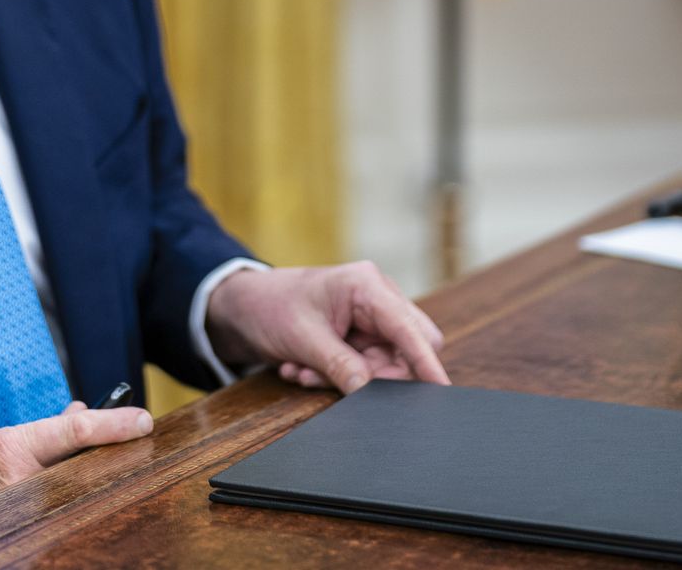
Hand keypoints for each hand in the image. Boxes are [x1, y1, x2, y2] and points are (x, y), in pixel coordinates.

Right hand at [0, 401, 152, 525]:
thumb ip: (42, 430)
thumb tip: (81, 413)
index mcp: (12, 448)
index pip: (75, 431)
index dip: (113, 423)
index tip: (143, 420)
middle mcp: (19, 481)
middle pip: (82, 465)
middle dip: (108, 453)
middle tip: (132, 440)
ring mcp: (19, 509)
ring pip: (72, 490)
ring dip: (88, 476)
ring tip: (101, 463)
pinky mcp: (16, 530)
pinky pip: (56, 511)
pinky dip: (70, 498)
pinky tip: (79, 490)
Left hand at [205, 262, 448, 394]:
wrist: (242, 305)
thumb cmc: (271, 306)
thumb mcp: (303, 339)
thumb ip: (341, 367)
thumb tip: (370, 395)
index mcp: (367, 286)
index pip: (409, 330)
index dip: (426, 362)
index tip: (439, 389)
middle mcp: (376, 297)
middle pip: (408, 347)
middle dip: (376, 375)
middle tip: (333, 380)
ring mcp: (370, 317)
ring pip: (385, 362)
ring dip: (350, 377)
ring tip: (305, 372)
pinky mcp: (360, 334)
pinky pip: (367, 366)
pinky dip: (340, 375)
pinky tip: (305, 368)